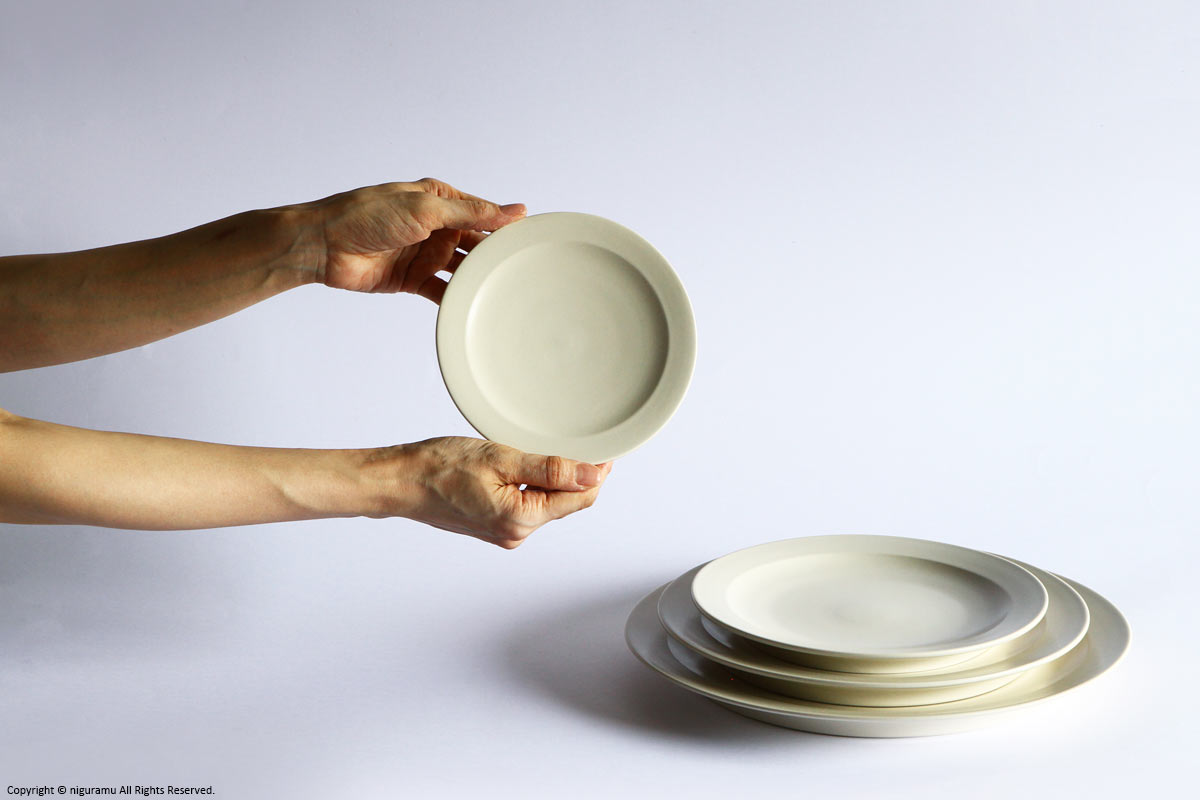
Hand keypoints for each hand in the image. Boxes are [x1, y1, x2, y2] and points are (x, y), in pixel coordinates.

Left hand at [308, 178, 525, 302]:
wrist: (323, 245)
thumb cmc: (366, 215)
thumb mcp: (425, 208)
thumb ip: (471, 212)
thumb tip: (514, 210)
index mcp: (439, 200)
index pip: (482, 213)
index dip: (506, 225)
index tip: (534, 239)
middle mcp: (434, 226)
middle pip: (474, 243)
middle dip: (495, 255)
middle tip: (524, 270)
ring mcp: (423, 254)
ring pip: (461, 268)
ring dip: (477, 278)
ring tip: (503, 291)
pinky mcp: (411, 279)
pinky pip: (440, 290)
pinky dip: (454, 298)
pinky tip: (472, 306)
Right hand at [361, 437, 611, 548]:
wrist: (400, 481)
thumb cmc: (439, 467)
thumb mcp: (501, 459)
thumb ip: (550, 470)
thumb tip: (592, 475)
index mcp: (521, 520)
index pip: (579, 499)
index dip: (597, 474)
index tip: (608, 450)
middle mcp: (515, 533)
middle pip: (565, 503)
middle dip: (577, 476)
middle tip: (580, 441)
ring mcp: (503, 532)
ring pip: (546, 503)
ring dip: (553, 480)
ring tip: (545, 450)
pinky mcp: (493, 525)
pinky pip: (526, 505)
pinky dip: (532, 486)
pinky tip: (523, 466)